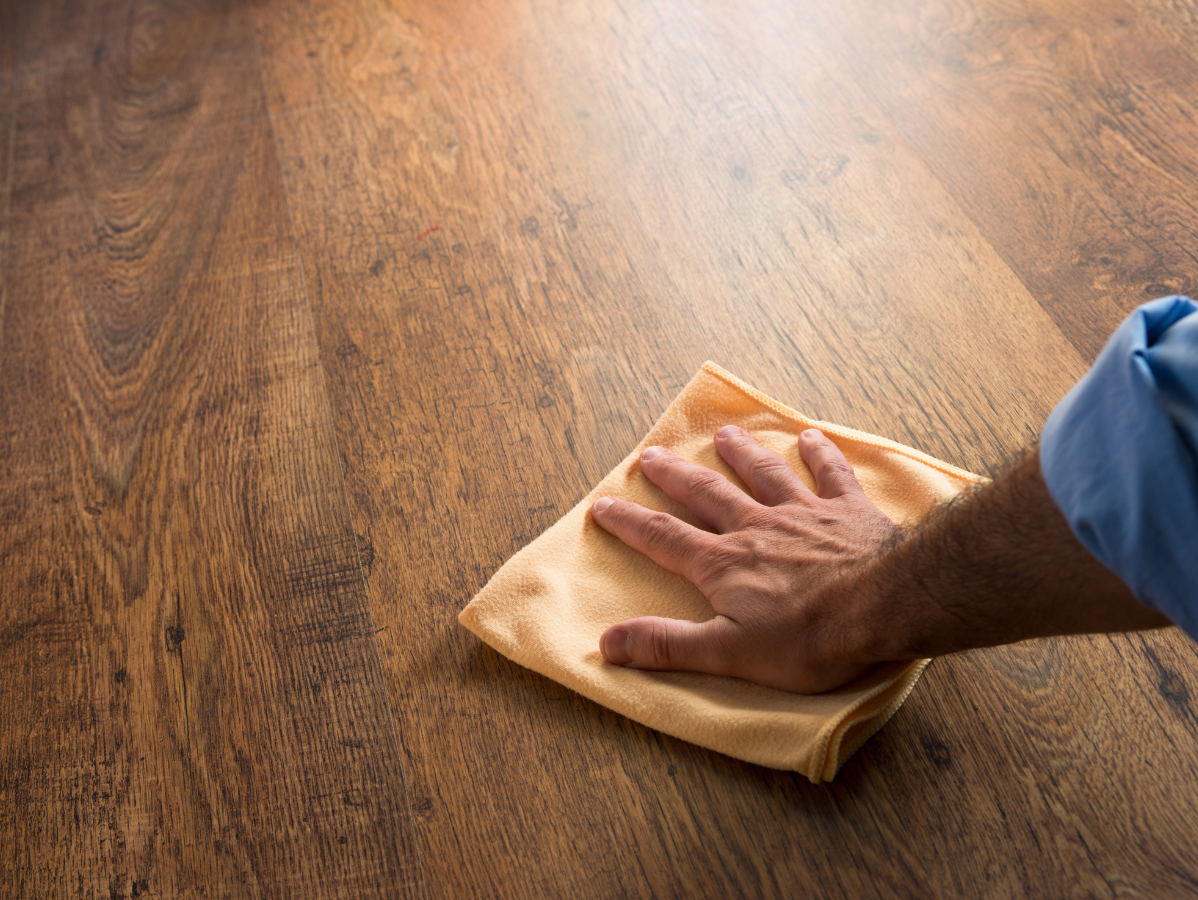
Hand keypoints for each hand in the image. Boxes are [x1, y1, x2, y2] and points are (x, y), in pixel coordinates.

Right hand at [590, 425, 902, 692]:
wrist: (886, 606)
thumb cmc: (809, 638)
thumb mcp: (728, 653)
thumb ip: (668, 645)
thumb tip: (607, 642)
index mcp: (724, 564)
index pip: (663, 538)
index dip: (630, 522)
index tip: (603, 504)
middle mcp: (756, 527)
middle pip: (706, 494)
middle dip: (674, 476)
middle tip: (650, 455)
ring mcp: (804, 514)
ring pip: (764, 474)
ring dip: (741, 453)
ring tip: (724, 435)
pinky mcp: (849, 511)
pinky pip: (831, 475)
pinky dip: (820, 455)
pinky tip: (810, 437)